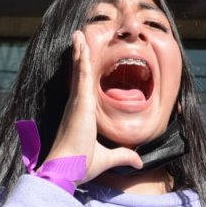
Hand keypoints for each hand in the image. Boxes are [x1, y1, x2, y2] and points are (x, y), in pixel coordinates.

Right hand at [42, 32, 142, 182]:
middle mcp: (75, 105)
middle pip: (78, 75)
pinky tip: (81, 44)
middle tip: (78, 38)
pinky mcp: (79, 102)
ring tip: (78, 34)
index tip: (82, 58)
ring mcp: (76, 102)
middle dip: (79, 56)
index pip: (81, 88)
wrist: (67, 171)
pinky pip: (82, 75)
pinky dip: (82, 58)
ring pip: (79, 70)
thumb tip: (138, 161)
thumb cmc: (80, 165)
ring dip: (79, 51)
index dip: (82, 72)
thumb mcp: (107, 159)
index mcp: (80, 115)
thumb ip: (123, 156)